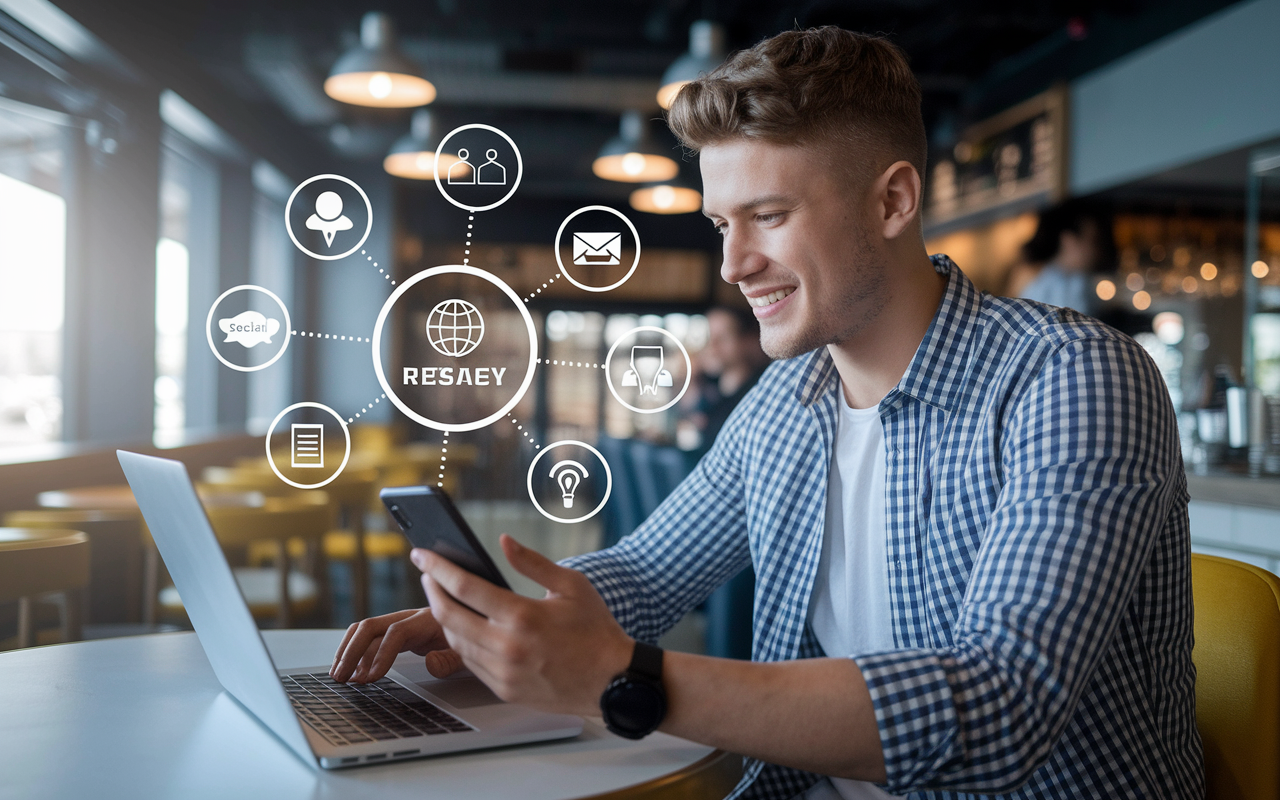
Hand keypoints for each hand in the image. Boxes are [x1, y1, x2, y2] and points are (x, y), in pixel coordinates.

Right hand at [329, 607, 463, 683]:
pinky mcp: (398, 631)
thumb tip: (430, 663)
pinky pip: (371, 638)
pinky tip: (354, 672)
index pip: (397, 632)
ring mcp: (402, 623)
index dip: (381, 654)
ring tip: (340, 676)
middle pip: (372, 626)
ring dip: (348, 651)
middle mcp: (411, 617)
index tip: (370, 678)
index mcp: (429, 620)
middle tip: (342, 678)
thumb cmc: (475, 640)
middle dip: (352, 651)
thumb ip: (452, 659)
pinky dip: (357, 652)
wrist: (478, 623)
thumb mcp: (471, 653)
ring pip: (366, 630)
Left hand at [413, 534, 633, 715]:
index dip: (437, 568)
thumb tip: (505, 541)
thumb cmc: (596, 630)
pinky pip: (471, 663)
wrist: (613, 681)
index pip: (464, 588)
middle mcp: (508, 647)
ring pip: (456, 642)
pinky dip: (462, 642)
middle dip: (432, 591)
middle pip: (449, 617)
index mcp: (522, 616)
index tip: (422, 554)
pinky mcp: (505, 690)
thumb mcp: (571, 586)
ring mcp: (504, 673)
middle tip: (427, 574)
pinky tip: (465, 627)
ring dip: (444, 618)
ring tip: (444, 598)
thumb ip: (533, 562)